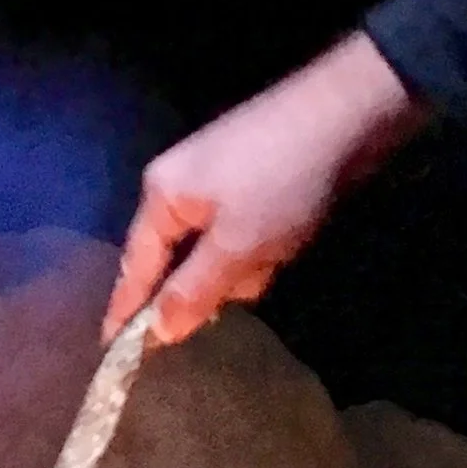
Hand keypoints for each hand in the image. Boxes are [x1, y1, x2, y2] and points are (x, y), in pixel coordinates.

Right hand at [104, 31, 426, 345]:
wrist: (352, 110)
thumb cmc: (282, 180)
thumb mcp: (235, 247)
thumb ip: (192, 293)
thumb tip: (156, 333)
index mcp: (161, 198)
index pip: (134, 270)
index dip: (126, 315)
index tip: (113, 356)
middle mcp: (179, 188)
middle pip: (176, 266)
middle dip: (211, 283)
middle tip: (245, 277)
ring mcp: (215, 183)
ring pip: (215, 255)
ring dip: (245, 265)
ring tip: (277, 248)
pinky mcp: (250, 182)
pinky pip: (241, 237)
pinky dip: (262, 246)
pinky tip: (288, 236)